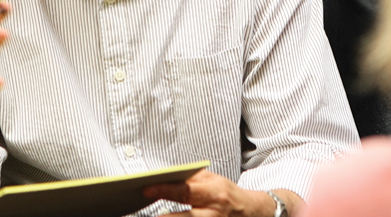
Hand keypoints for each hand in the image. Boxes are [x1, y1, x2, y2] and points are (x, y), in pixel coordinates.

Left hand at [144, 169, 301, 216]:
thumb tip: (164, 177)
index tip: (145, 189)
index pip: (185, 191)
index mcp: (213, 194)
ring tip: (151, 216)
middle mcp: (213, 214)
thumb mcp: (212, 180)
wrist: (250, 212)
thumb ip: (190, 179)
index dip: (164, 190)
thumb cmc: (226, 194)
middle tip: (140, 213)